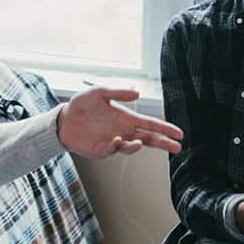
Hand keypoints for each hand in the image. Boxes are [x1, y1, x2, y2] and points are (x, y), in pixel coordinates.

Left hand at [57, 87, 182, 157]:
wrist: (63, 119)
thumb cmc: (82, 105)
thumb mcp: (99, 93)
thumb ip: (118, 93)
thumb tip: (137, 92)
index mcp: (126, 117)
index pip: (150, 123)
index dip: (165, 128)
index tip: (179, 133)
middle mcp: (123, 131)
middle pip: (148, 138)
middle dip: (163, 143)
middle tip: (178, 147)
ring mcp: (113, 141)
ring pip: (132, 147)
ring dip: (137, 146)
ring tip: (139, 142)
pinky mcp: (101, 150)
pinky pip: (112, 150)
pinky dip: (117, 146)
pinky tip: (117, 140)